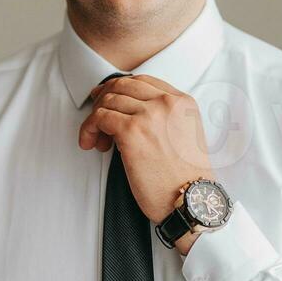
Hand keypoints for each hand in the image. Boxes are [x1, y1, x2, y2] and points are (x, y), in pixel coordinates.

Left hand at [78, 74, 212, 224]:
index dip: (119, 88)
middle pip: (122, 86)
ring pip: (108, 101)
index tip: (107, 98)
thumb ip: (166, 118)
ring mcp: (149, 115)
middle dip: (103, 100)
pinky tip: (90, 142)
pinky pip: (100, 117)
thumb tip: (133, 114)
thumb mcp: (186, 135)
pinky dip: (89, 129)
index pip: (142, 81)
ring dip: (95, 119)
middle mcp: (167, 103)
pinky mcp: (132, 132)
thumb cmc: (187, 178)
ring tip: (97, 140)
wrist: (191, 199)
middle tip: (96, 117)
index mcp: (182, 102)